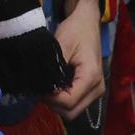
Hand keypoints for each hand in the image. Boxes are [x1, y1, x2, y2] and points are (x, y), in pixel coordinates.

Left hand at [48, 0, 104, 120]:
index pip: (69, 102)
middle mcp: (97, 88)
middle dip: (53, 104)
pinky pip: (76, 103)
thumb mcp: (61, 45)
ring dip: (57, 104)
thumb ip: (53, 69)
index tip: (37, 89)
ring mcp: (96, 91)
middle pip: (71, 112)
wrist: (87, 22)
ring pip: (73, 111)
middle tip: (39, 90)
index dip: (50, 99)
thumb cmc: (75, 30)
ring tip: (45, 87)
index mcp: (91, 77)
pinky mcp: (91, 90)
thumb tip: (41, 87)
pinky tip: (53, 87)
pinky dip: (63, 100)